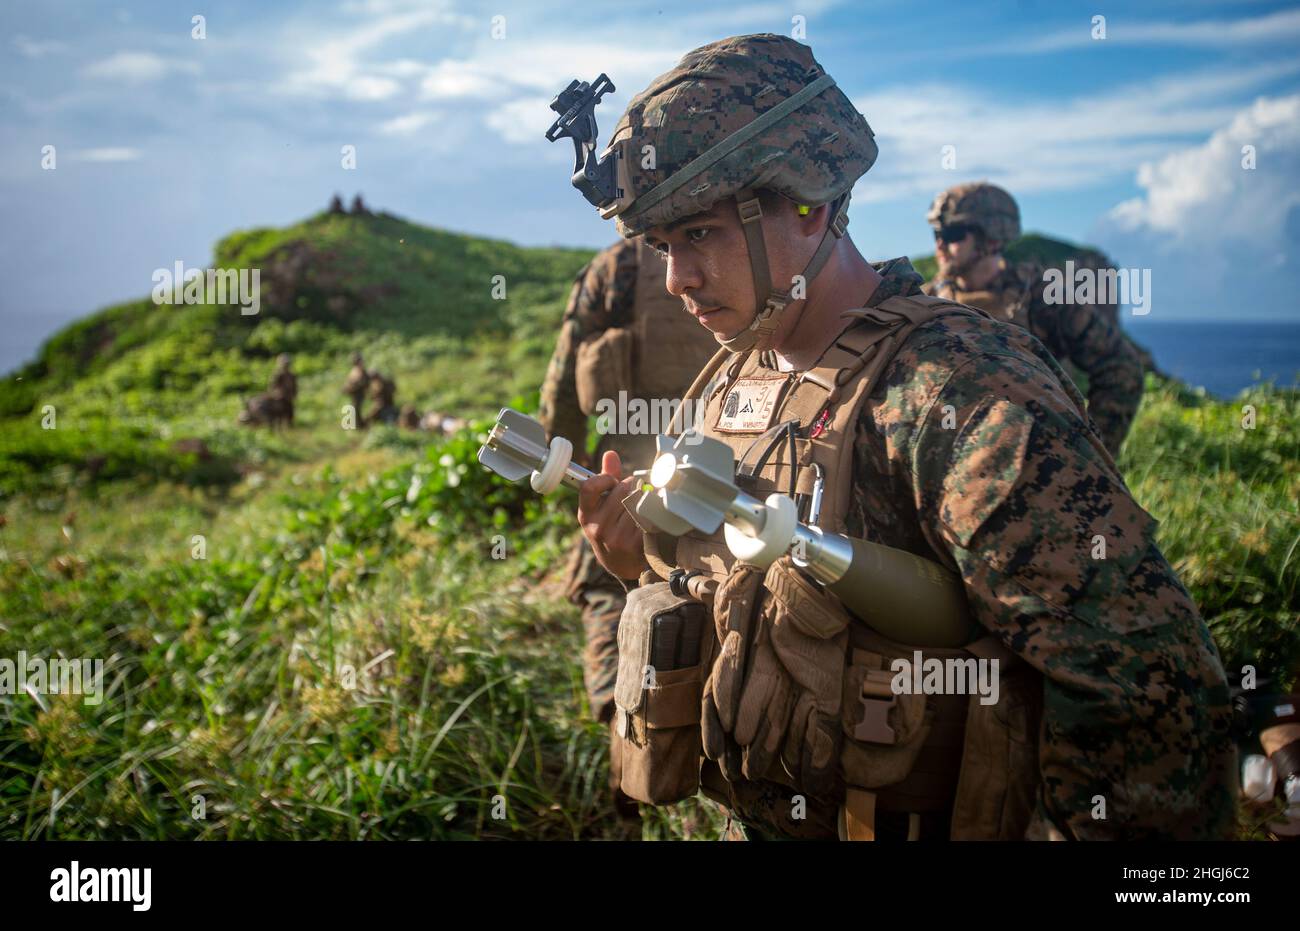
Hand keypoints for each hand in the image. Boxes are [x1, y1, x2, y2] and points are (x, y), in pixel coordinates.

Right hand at [576, 450, 647, 580]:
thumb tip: (610, 454)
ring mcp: (616, 537)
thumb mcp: (601, 508)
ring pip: (637, 501)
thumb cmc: (610, 528)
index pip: (589, 487)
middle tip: (633, 493)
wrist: (620, 564)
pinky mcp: (635, 544)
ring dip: (644, 498)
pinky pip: (648, 516)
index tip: (612, 482)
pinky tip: (649, 517)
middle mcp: (598, 527)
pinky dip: (652, 512)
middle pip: (622, 490)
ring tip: (641, 505)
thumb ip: (606, 480)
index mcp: (586, 515)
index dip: (604, 478)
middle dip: (631, 486)